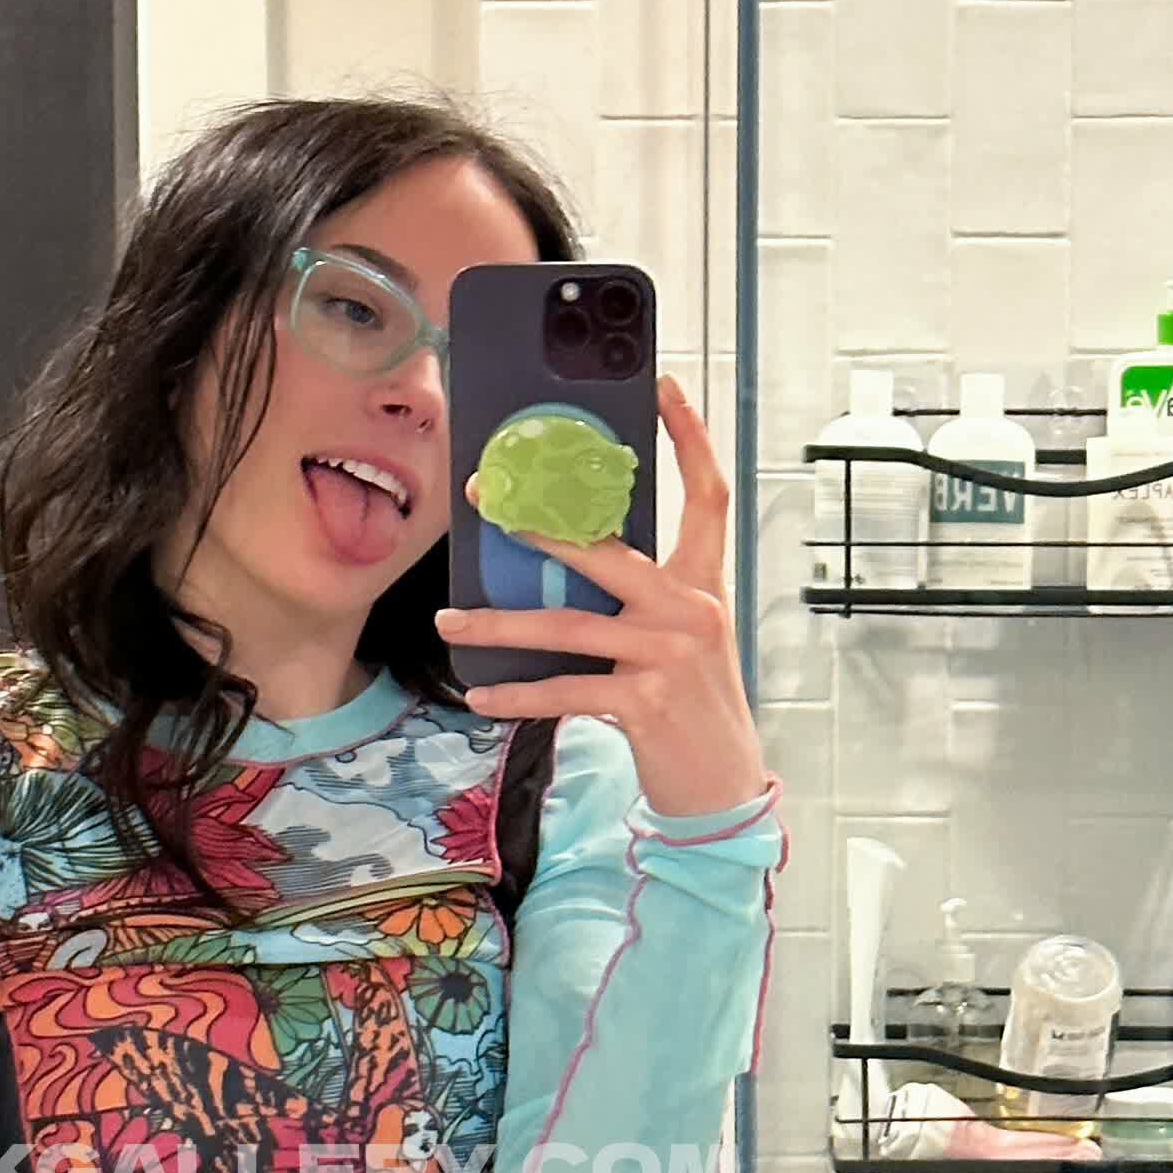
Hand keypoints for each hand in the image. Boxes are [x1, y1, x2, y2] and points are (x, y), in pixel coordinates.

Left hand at [438, 374, 769, 818]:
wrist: (724, 785)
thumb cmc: (690, 707)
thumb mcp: (679, 640)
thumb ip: (638, 598)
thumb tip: (566, 563)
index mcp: (703, 583)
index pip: (708, 494)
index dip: (691, 437)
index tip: (667, 387)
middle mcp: (691, 609)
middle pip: (607, 550)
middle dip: (539, 525)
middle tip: (487, 503)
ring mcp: (669, 654)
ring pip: (568, 626)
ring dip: (499, 624)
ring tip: (449, 620)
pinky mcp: (646, 701)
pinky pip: (565, 691)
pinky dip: (517, 696)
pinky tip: (479, 694)